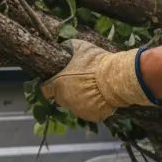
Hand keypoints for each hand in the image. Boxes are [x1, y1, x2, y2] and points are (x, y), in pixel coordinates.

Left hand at [40, 40, 155, 121]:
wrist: (116, 78)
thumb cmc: (96, 62)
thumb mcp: (80, 48)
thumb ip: (67, 47)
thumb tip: (61, 45)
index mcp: (57, 84)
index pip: (45, 90)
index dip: (49, 86)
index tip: (53, 83)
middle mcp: (64, 100)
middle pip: (60, 99)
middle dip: (66, 92)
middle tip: (79, 84)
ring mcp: (77, 110)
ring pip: (75, 105)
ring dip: (79, 99)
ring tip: (92, 89)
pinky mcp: (91, 116)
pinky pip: (89, 112)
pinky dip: (92, 106)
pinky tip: (100, 97)